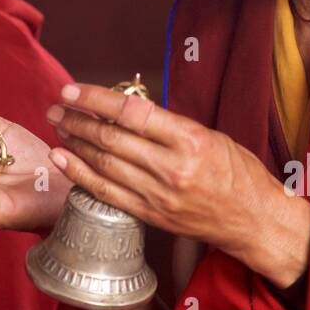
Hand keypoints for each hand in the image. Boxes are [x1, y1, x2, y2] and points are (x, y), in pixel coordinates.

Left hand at [46, 84, 309, 287]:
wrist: (253, 219)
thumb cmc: (236, 172)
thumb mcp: (210, 135)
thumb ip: (168, 124)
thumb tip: (125, 108)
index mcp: (190, 140)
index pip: (131, 112)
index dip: (96, 99)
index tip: (71, 90)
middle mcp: (172, 168)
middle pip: (111, 139)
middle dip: (77, 120)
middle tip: (56, 108)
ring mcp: (159, 195)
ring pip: (105, 165)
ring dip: (75, 144)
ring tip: (58, 127)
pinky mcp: (151, 216)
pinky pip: (107, 194)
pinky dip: (81, 175)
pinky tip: (62, 159)